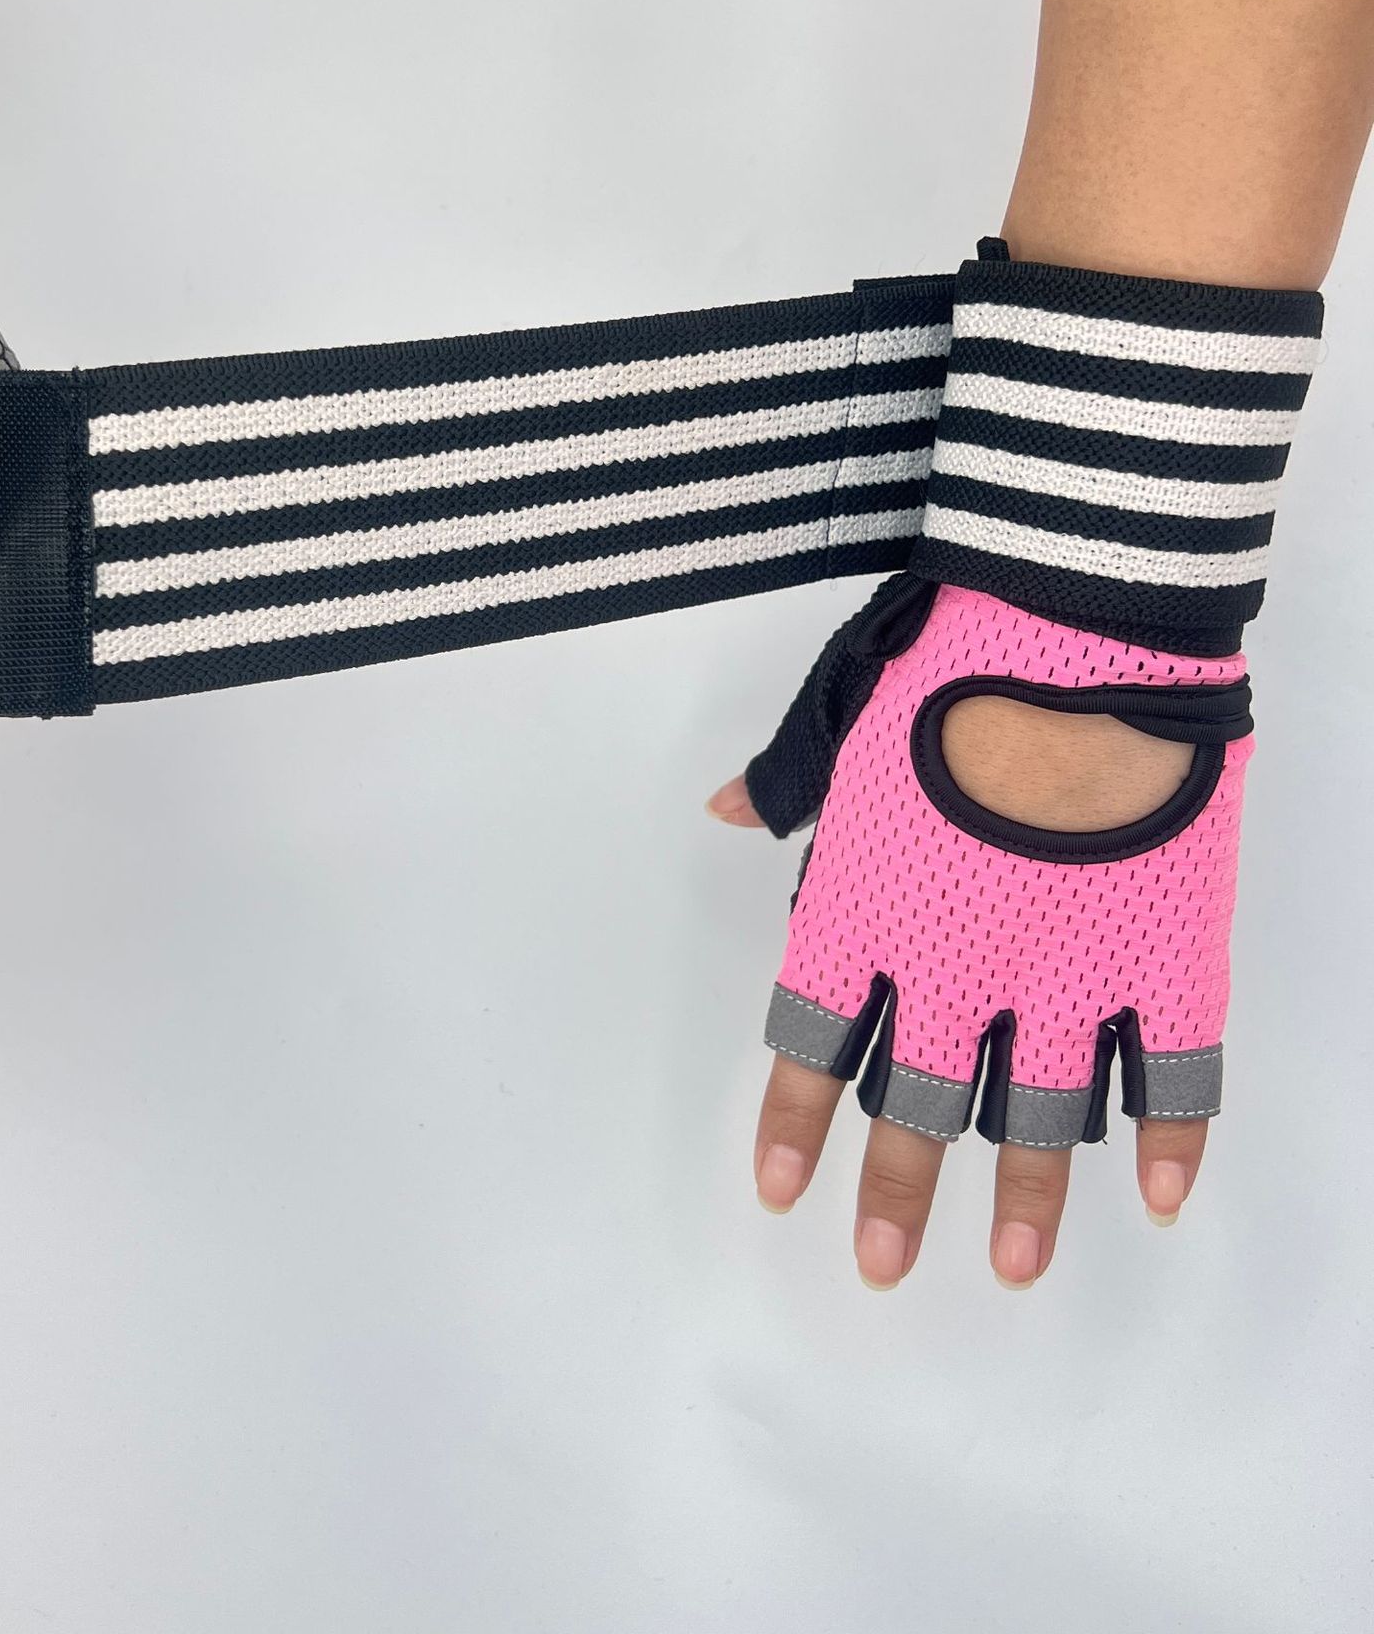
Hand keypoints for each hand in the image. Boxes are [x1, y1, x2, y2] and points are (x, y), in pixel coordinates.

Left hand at [707, 577, 1245, 1287]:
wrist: (1080, 629)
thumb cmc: (947, 666)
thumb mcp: (838, 724)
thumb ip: (784, 792)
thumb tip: (720, 810)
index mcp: (865, 915)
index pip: (810, 1044)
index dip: (792, 1123)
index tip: (779, 1189)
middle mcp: (957, 967)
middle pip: (916, 1107)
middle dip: (895, 1194)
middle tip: (881, 1265)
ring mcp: (1068, 972)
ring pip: (1042, 1118)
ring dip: (1029, 1200)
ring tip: (1018, 1268)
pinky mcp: (1168, 953)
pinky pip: (1177, 1073)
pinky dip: (1176, 1139)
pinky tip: (1163, 1198)